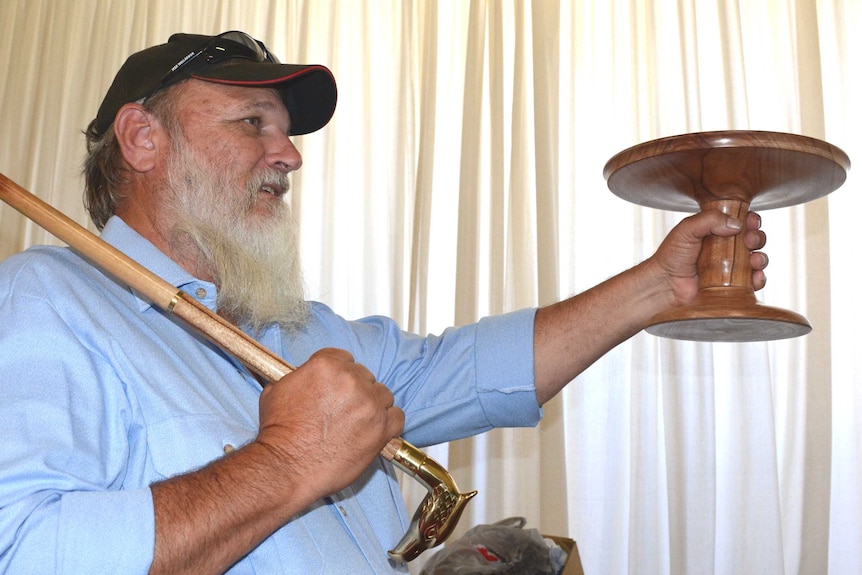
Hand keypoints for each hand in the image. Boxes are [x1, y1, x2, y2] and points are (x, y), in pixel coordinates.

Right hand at [255, 348, 404, 501]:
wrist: (286, 466)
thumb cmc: (278, 433)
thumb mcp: (277, 390)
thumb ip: (299, 376)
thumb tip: (304, 375)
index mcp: (327, 365)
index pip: (345, 358)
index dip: (340, 375)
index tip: (337, 387)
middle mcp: (352, 380)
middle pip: (365, 377)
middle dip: (356, 391)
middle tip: (343, 410)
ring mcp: (369, 404)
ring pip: (383, 395)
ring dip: (373, 406)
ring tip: (358, 422)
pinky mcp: (381, 429)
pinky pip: (398, 417)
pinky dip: (390, 423)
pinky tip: (377, 430)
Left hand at [650, 209, 767, 307]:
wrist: (664, 285)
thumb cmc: (671, 257)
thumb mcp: (687, 229)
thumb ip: (709, 220)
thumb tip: (736, 224)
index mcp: (716, 231)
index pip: (741, 222)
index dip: (750, 220)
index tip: (750, 221)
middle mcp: (725, 248)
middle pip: (753, 239)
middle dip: (757, 237)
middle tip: (749, 240)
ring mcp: (729, 267)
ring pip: (757, 259)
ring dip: (761, 258)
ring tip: (754, 260)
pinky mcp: (732, 286)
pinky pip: (753, 282)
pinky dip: (759, 279)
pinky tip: (755, 277)